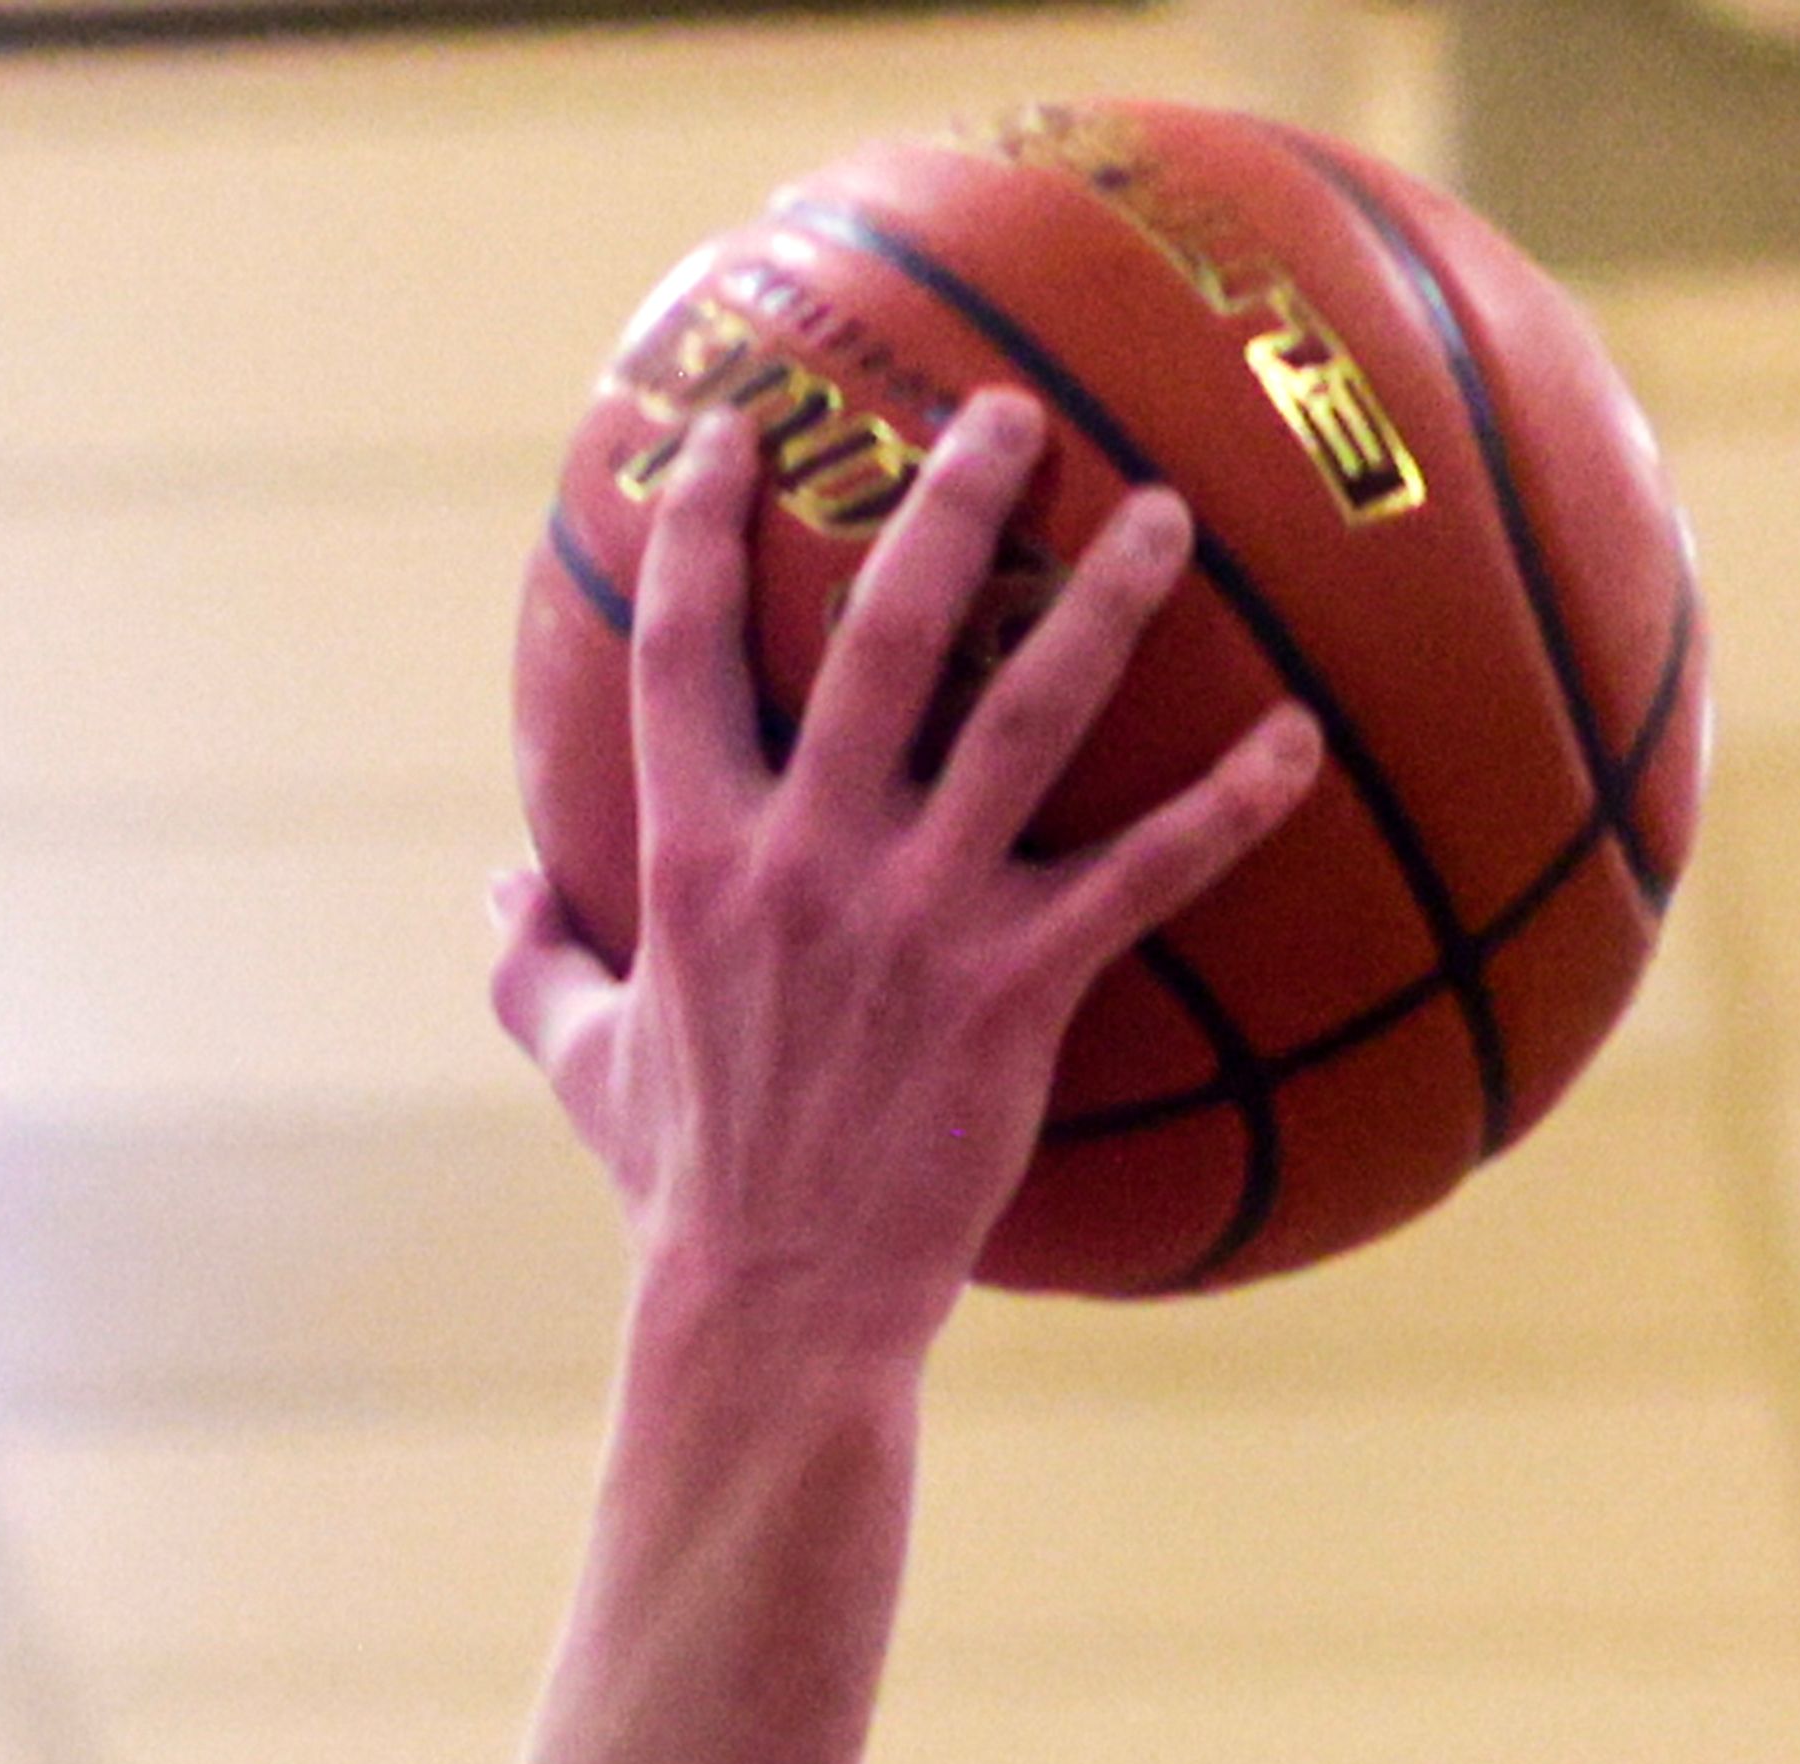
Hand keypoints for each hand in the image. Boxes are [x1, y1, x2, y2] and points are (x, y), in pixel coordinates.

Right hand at [490, 394, 1318, 1353]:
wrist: (774, 1310)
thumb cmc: (682, 1185)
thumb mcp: (581, 1062)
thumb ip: (535, 961)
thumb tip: (500, 886)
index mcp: (694, 852)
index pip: (683, 642)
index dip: (701, 519)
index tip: (734, 430)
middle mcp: (807, 859)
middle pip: (883, 630)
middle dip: (949, 505)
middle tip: (1012, 417)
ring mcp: (917, 920)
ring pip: (1026, 718)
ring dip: (1104, 606)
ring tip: (1165, 515)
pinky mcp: (1015, 994)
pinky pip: (1141, 877)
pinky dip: (1228, 808)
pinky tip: (1300, 741)